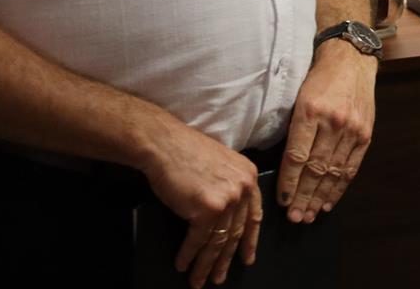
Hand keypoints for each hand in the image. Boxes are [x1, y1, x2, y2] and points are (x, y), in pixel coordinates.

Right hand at [137, 117, 262, 287]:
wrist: (165, 144)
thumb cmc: (186, 153)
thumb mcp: (221, 166)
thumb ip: (230, 186)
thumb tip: (227, 214)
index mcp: (249, 177)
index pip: (254, 215)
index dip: (250, 240)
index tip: (247, 258)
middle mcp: (243, 188)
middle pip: (236, 232)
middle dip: (226, 259)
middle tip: (219, 277)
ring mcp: (227, 199)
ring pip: (218, 241)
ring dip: (207, 264)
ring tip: (200, 280)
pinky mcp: (208, 208)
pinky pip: (198, 240)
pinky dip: (189, 255)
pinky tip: (183, 265)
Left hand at [278, 40, 376, 222]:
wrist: (351, 59)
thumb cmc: (318, 79)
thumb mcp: (298, 98)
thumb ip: (293, 130)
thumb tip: (283, 167)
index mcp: (310, 112)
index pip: (297, 156)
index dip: (288, 183)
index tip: (281, 202)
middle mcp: (333, 122)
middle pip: (315, 169)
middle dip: (302, 197)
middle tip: (294, 218)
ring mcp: (352, 129)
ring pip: (333, 172)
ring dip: (319, 197)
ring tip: (308, 215)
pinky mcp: (365, 133)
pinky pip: (351, 167)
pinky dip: (339, 187)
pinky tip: (328, 201)